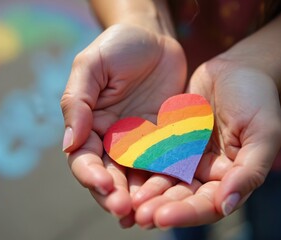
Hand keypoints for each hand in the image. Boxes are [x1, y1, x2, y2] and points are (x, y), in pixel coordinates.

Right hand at [60, 23, 185, 224]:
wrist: (154, 38)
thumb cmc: (116, 47)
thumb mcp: (90, 66)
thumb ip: (77, 103)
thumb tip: (68, 145)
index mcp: (88, 126)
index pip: (84, 158)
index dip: (90, 174)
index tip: (103, 184)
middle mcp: (111, 140)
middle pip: (109, 176)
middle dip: (113, 195)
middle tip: (123, 209)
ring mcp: (139, 143)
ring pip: (136, 177)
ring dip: (139, 198)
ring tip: (145, 214)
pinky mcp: (164, 140)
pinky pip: (165, 164)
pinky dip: (166, 183)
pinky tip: (170, 198)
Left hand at [134, 58, 280, 227]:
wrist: (236, 68)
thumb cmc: (257, 98)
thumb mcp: (264, 133)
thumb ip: (249, 171)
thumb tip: (225, 206)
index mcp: (230, 178)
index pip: (207, 205)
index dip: (185, 213)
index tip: (161, 217)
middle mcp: (205, 173)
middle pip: (180, 197)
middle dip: (159, 207)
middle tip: (137, 215)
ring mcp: (185, 156)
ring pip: (162, 179)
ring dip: (145, 192)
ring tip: (125, 200)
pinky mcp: (169, 140)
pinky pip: (152, 154)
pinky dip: (139, 164)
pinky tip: (121, 171)